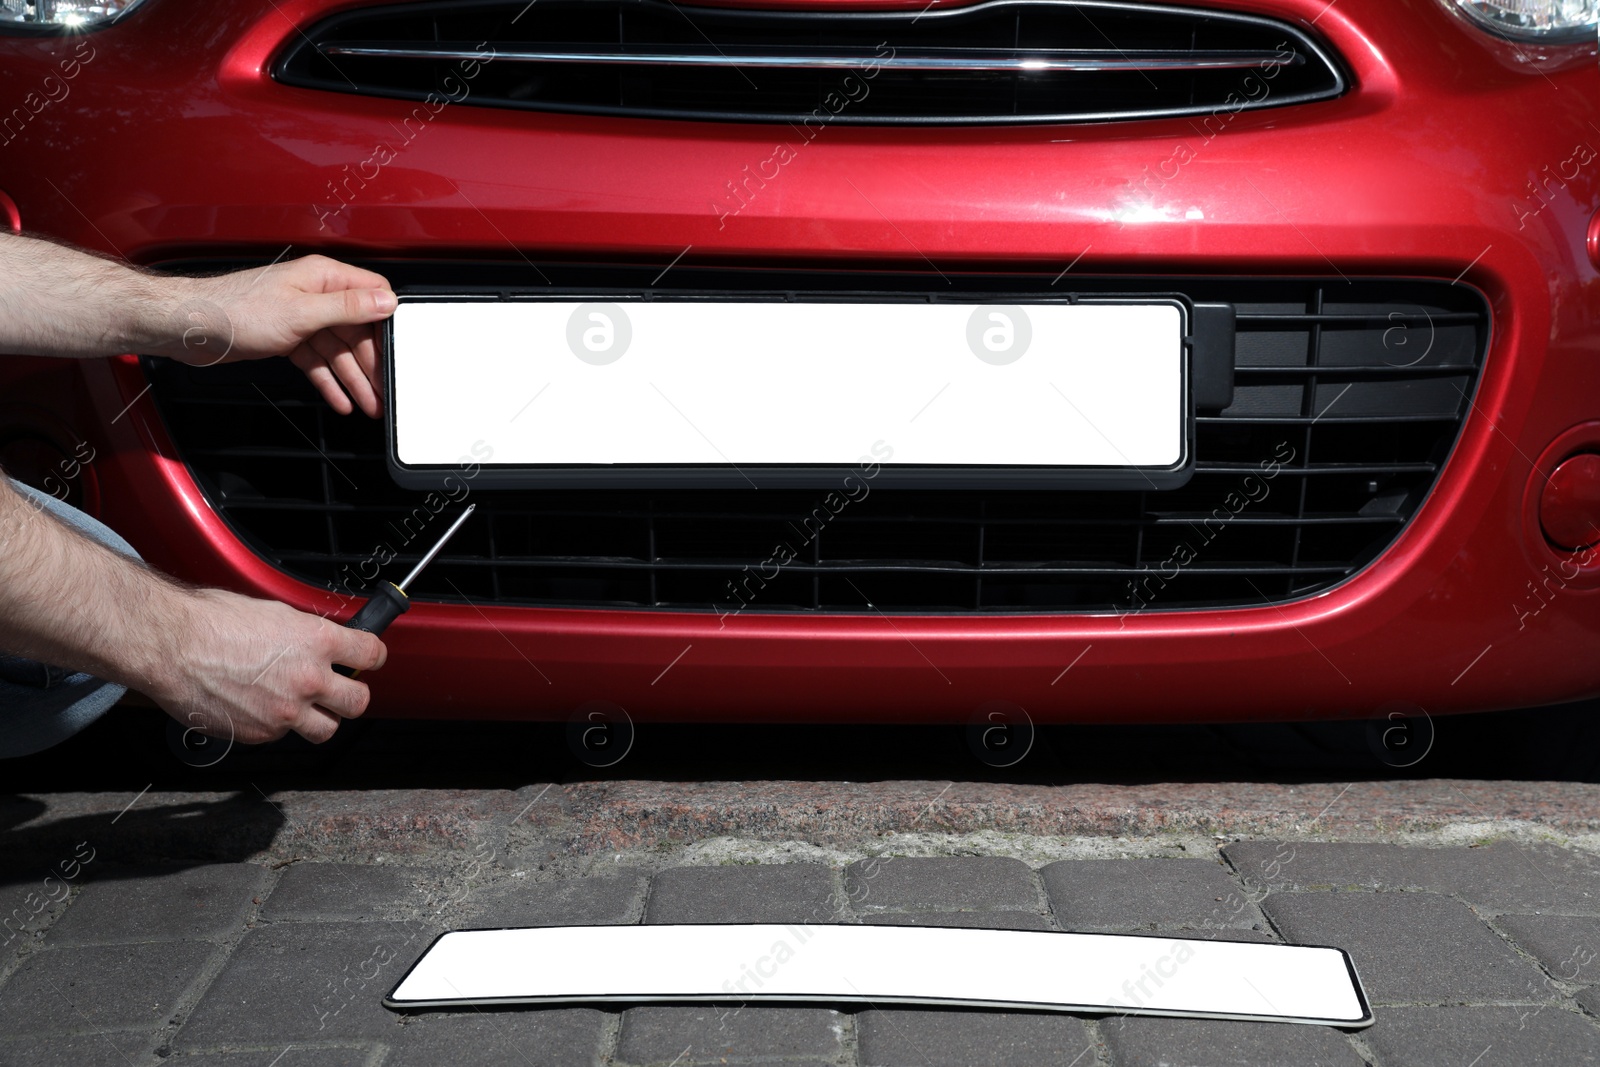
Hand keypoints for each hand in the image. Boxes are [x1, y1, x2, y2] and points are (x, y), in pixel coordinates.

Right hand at [152, 587, 386, 744]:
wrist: (171, 645)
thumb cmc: (211, 621)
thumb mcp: (273, 612)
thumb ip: (304, 633)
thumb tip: (318, 640)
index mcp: (317, 642)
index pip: (372, 654)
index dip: (371, 656)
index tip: (367, 658)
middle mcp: (308, 679)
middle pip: (358, 701)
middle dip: (351, 694)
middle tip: (339, 687)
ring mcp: (286, 711)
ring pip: (326, 729)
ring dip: (320, 718)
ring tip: (303, 705)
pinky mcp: (261, 733)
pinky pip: (283, 735)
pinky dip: (278, 725)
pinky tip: (260, 706)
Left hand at [160, 255, 396, 417]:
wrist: (192, 328)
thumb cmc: (236, 309)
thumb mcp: (301, 311)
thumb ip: (347, 307)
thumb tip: (386, 300)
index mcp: (323, 277)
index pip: (372, 292)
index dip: (388, 321)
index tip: (399, 348)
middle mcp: (315, 295)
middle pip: (357, 330)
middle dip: (370, 363)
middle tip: (384, 391)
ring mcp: (302, 318)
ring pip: (337, 351)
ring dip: (353, 379)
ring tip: (368, 405)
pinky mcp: (288, 338)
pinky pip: (317, 361)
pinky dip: (328, 381)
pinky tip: (341, 400)